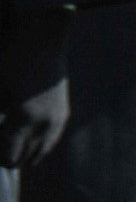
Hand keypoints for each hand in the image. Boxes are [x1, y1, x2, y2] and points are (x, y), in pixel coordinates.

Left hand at [0, 10, 68, 169]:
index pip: (10, 159)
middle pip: (25, 160)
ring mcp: (57, 119)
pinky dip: (37, 144)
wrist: (43, 41)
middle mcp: (45, 123)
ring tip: (11, 140)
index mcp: (24, 119)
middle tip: (2, 139)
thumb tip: (0, 131)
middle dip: (9, 156)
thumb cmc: (11, 63)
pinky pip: (50, 140)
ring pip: (40, 153)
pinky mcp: (63, 113)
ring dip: (24, 152)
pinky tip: (26, 137)